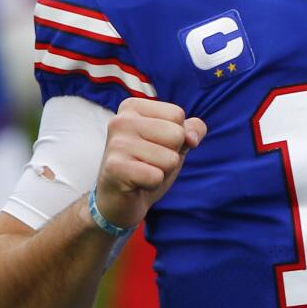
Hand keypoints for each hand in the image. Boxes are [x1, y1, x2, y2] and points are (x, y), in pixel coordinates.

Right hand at [93, 98, 206, 229]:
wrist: (118, 200)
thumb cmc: (147, 165)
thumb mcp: (174, 142)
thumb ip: (192, 129)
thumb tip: (192, 138)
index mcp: (132, 106)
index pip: (177, 114)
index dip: (176, 136)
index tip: (154, 145)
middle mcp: (121, 120)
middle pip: (177, 134)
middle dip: (171, 154)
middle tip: (149, 162)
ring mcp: (116, 144)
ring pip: (170, 158)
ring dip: (162, 171)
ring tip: (142, 172)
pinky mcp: (115, 168)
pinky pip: (157, 177)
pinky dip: (152, 184)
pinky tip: (136, 183)